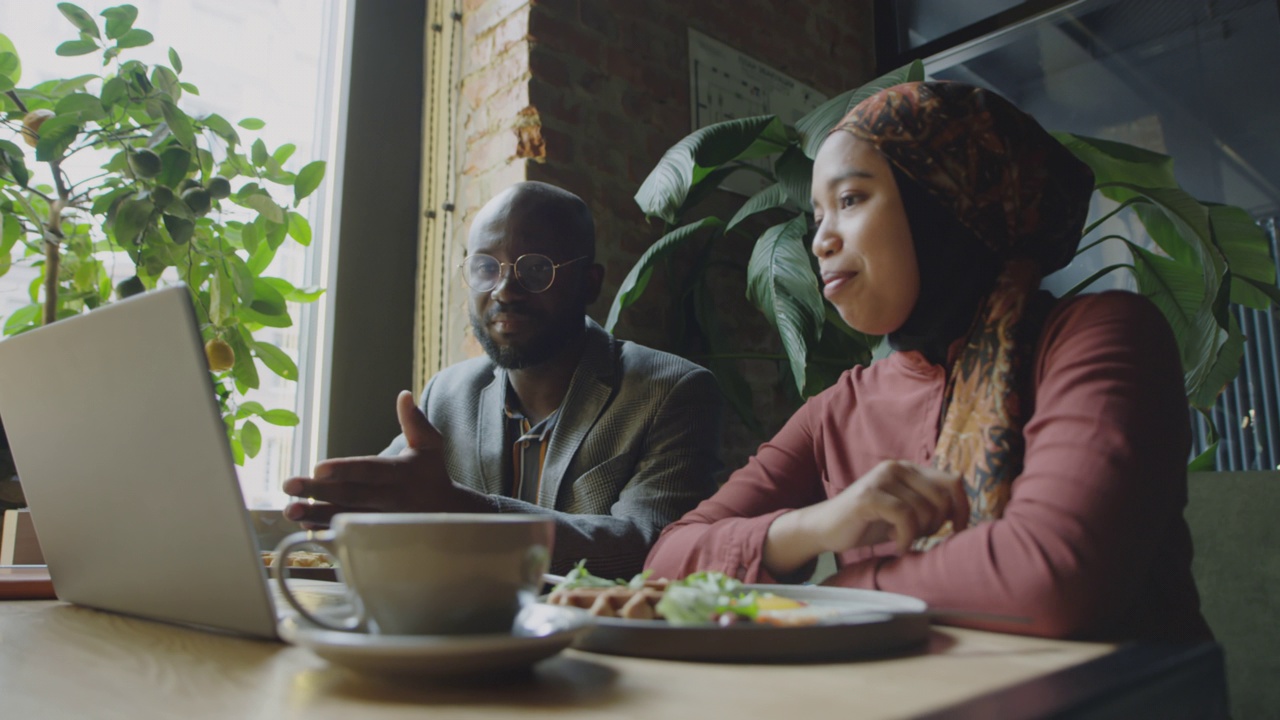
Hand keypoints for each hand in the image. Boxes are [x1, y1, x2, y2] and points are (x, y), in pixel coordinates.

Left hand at [282, 391, 481, 525]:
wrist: (448, 514)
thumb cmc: (433, 474)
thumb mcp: (431, 446)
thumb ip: (415, 422)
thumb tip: (404, 394)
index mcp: (400, 474)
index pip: (369, 470)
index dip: (344, 470)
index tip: (318, 468)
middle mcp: (389, 498)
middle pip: (350, 495)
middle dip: (318, 492)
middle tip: (288, 485)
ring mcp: (381, 520)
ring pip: (345, 518)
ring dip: (315, 515)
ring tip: (288, 510)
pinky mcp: (376, 533)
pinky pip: (348, 534)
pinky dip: (324, 530)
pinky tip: (303, 524)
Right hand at [764, 460, 968, 576]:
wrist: (825, 529)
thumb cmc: (867, 524)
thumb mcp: (904, 513)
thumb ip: (928, 506)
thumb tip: (963, 513)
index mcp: (908, 469)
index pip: (953, 482)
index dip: (963, 507)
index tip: (958, 530)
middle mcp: (897, 467)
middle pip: (942, 498)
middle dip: (937, 524)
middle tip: (918, 536)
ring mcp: (881, 478)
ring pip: (924, 509)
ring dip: (919, 533)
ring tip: (902, 540)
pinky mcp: (869, 495)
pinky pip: (905, 516)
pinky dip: (906, 537)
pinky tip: (897, 546)